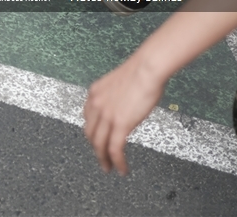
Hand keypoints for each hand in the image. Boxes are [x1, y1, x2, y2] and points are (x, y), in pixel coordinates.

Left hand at [83, 56, 166, 175]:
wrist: (148, 68)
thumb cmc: (142, 71)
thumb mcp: (120, 84)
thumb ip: (116, 97)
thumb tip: (124, 107)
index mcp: (95, 94)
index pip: (88, 119)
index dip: (93, 133)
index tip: (98, 141)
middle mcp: (96, 104)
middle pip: (91, 134)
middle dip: (96, 149)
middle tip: (103, 159)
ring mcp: (106, 115)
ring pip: (99, 145)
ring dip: (104, 160)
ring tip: (110, 168)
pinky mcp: (120, 124)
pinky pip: (114, 149)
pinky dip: (117, 162)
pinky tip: (122, 169)